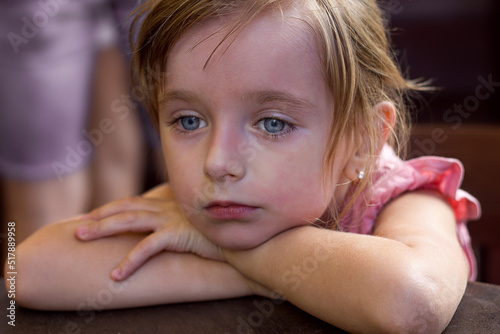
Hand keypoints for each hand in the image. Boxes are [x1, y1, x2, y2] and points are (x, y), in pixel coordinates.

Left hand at [75, 184, 223, 280]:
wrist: (244, 239)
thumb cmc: (221, 234)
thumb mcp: (197, 226)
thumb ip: (182, 224)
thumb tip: (170, 233)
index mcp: (171, 205)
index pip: (135, 202)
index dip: (112, 208)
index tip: (93, 216)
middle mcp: (168, 208)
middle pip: (126, 207)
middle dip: (99, 216)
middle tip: (77, 227)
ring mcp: (172, 219)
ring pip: (130, 221)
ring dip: (103, 228)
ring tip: (81, 238)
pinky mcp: (179, 234)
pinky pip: (148, 247)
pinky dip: (130, 261)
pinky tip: (116, 276)